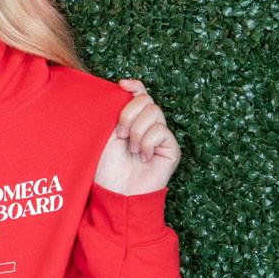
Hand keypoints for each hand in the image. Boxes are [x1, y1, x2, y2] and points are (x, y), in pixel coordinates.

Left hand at [93, 79, 180, 195]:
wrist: (116, 192)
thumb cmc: (107, 167)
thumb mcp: (106, 133)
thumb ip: (116, 110)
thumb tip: (124, 85)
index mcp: (133, 120)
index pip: (140, 94)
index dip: (135, 85)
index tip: (122, 85)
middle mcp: (149, 126)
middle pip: (146, 100)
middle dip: (129, 114)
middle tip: (121, 134)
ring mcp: (161, 137)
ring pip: (154, 112)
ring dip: (137, 131)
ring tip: (131, 150)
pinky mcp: (172, 149)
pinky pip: (161, 131)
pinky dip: (147, 143)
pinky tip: (143, 157)